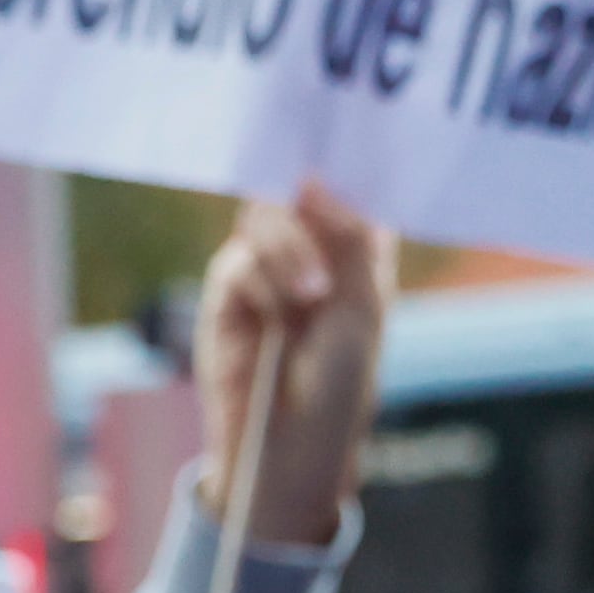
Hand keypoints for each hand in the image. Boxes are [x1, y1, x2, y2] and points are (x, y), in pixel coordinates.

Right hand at [192, 188, 391, 553]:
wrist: (292, 443)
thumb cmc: (341, 383)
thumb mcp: (363, 308)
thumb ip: (345, 238)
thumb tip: (310, 179)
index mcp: (356, 249)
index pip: (349, 187)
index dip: (347, 167)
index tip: (349, 149)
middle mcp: (311, 249)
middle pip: (301, 191)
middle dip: (312, 209)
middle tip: (327, 238)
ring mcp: (268, 267)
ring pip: (266, 217)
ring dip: (289, 248)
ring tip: (311, 296)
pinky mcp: (230, 292)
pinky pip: (240, 261)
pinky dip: (266, 280)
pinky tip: (285, 312)